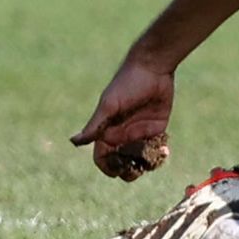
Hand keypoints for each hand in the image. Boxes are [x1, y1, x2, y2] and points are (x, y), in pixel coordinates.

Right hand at [69, 57, 175, 177]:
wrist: (153, 67)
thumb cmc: (126, 83)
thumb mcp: (109, 105)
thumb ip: (95, 125)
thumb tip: (73, 142)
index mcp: (107, 131)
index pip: (102, 158)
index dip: (108, 167)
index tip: (117, 170)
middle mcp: (122, 135)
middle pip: (122, 163)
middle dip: (129, 170)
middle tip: (138, 169)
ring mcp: (140, 133)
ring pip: (140, 159)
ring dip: (146, 164)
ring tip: (153, 159)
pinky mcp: (157, 128)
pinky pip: (156, 148)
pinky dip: (159, 155)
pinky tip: (164, 152)